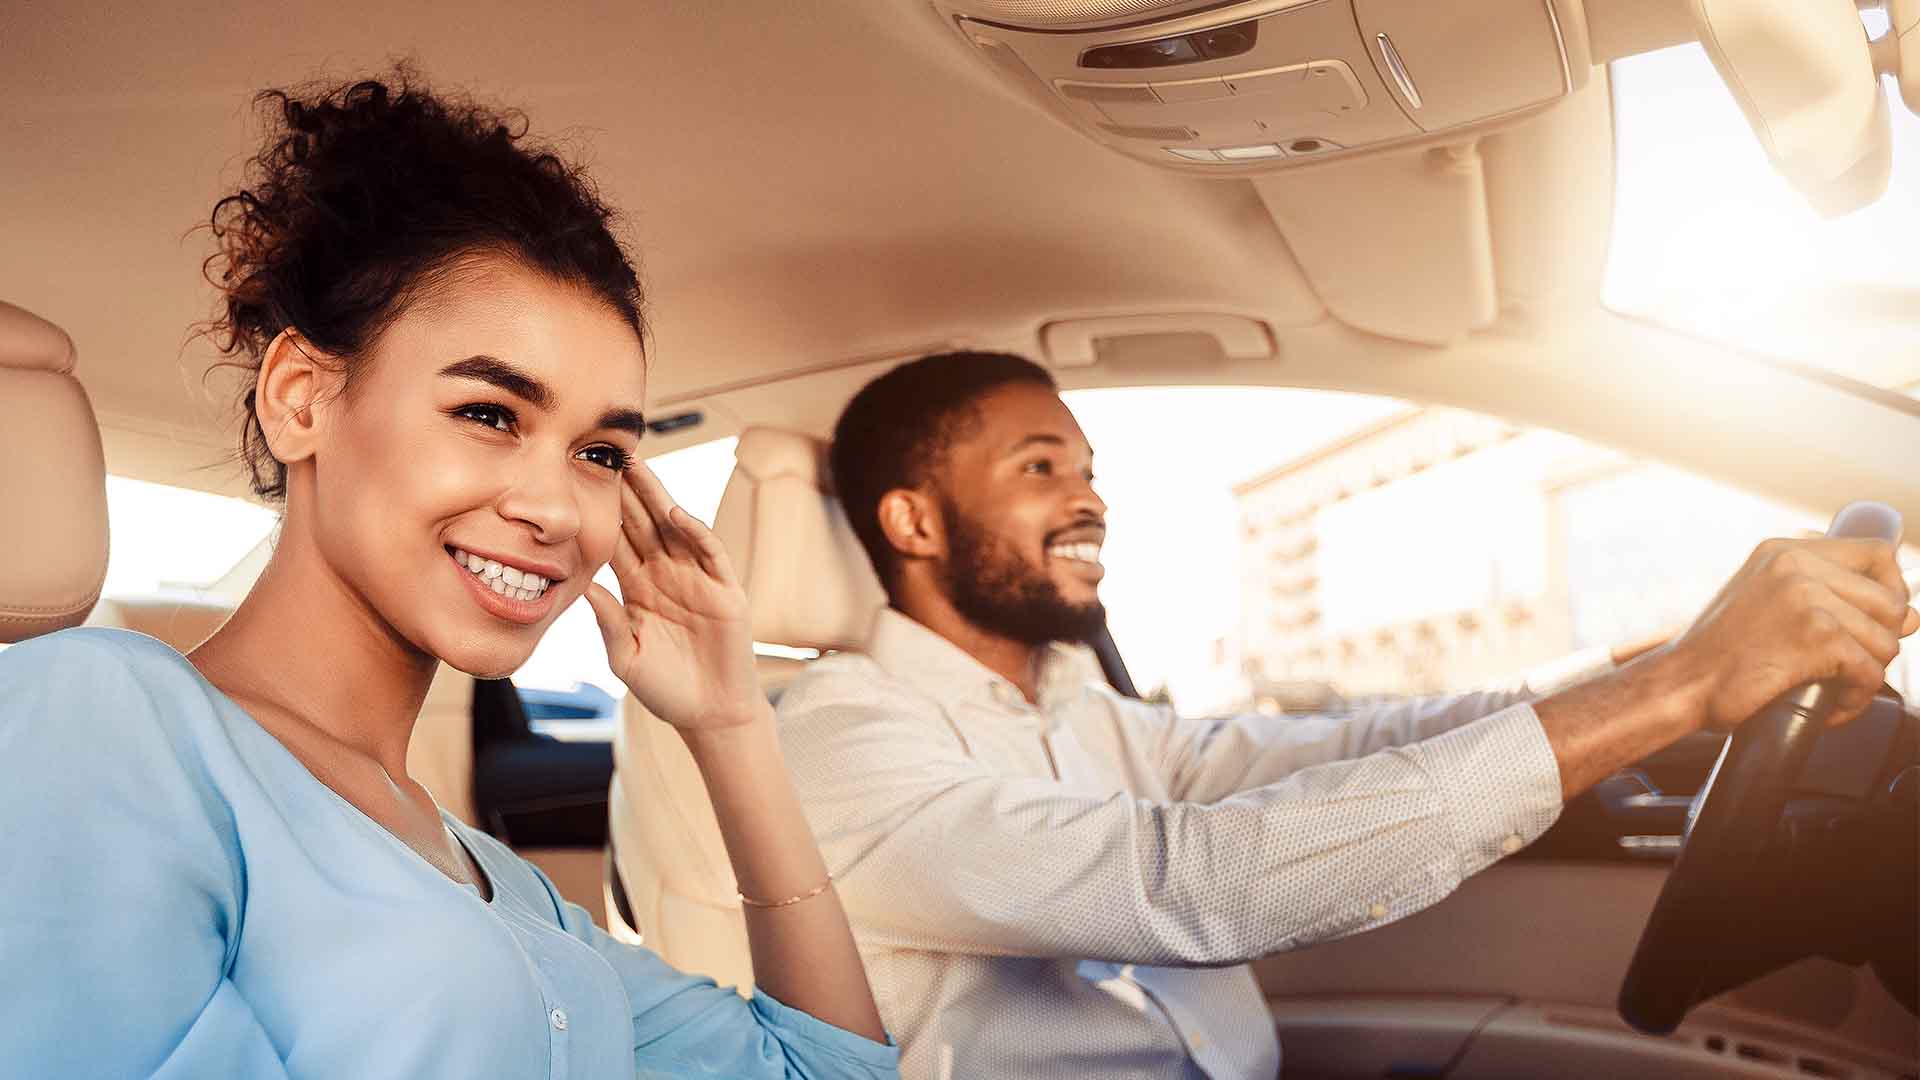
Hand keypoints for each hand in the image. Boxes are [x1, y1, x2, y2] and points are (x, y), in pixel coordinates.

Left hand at [583, 462, 763, 732]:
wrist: (709, 714)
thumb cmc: (666, 690)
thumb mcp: (626, 656)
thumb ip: (608, 621)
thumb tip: (582, 585)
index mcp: (638, 589)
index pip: (618, 541)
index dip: (603, 513)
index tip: (580, 481)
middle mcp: (666, 576)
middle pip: (643, 524)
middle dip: (628, 490)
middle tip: (608, 453)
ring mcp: (697, 580)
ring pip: (674, 528)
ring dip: (657, 498)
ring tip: (639, 467)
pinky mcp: (725, 590)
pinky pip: (710, 553)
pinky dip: (696, 532)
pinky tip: (677, 515)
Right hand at [1662, 537, 1918, 730]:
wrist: (1680, 684)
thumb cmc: (1718, 654)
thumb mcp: (1766, 604)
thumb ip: (1828, 599)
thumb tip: (1912, 618)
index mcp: (1784, 551)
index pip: (1876, 552)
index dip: (1892, 588)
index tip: (1879, 618)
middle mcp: (1796, 565)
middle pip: (1890, 602)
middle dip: (1882, 641)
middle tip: (1852, 665)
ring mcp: (1807, 598)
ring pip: (1885, 641)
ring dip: (1868, 675)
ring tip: (1835, 689)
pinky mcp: (1815, 637)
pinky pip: (1870, 672)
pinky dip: (1857, 699)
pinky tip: (1832, 707)